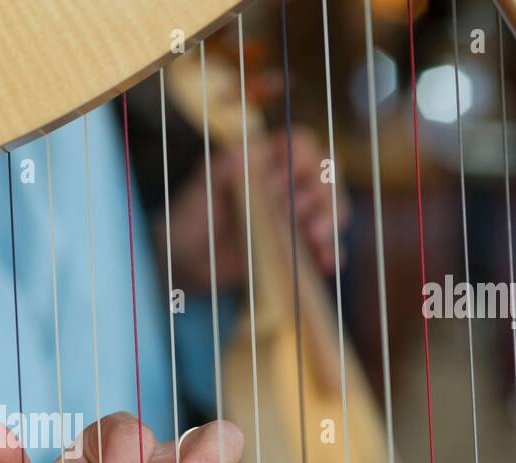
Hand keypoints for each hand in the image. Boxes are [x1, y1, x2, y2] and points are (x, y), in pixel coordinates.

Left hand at [156, 126, 348, 293]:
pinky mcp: (297, 246)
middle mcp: (287, 184)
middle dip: (325, 194)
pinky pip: (325, 246)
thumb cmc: (190, 217)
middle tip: (311, 219)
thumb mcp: (198, 193)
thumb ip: (221, 172)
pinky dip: (330, 253)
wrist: (183, 261)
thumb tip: (247, 152)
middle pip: (326, 176)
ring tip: (316, 239)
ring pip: (332, 208)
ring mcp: (295, 215)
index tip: (292, 176)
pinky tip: (326, 264)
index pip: (301, 146)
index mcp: (266, 161)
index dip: (304, 158)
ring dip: (332, 221)